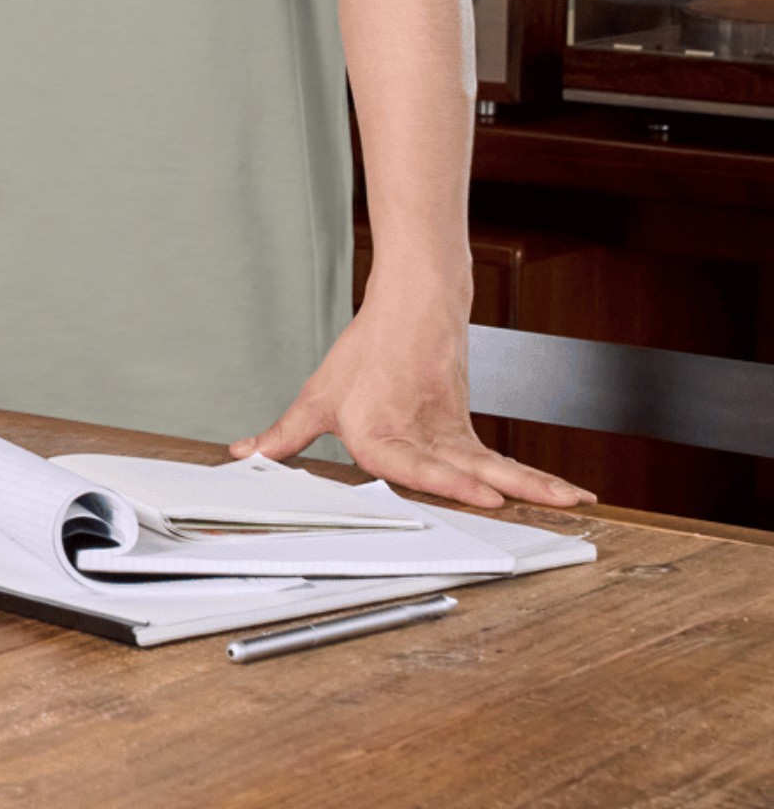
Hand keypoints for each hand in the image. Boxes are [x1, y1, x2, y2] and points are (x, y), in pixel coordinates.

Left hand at [230, 296, 595, 509]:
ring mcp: (448, 434)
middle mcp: (416, 437)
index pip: (411, 465)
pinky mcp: (467, 432)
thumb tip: (243, 453)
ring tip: (571, 502)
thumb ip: (284, 435)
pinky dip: (533, 477)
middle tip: (525, 509)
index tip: (483, 495)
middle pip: (457, 468)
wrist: (413, 305)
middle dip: (496, 491)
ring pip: (491, 464)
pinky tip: (567, 493)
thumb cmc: (367, 354)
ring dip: (532, 484)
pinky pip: (499, 461)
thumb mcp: (318, 398)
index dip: (448, 481)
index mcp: (375, 434)